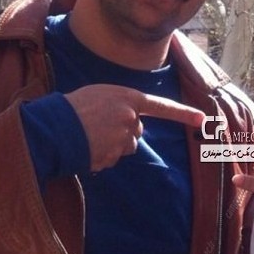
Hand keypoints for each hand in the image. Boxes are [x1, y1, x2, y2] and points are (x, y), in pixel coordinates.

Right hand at [65, 84, 204, 171]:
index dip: (183, 113)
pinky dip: (101, 156)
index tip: (203, 119)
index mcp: (128, 98)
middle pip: (137, 131)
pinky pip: (112, 159)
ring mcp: (121, 138)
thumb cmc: (73, 106)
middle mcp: (129, 118)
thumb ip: (122, 105)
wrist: (51, 126)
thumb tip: (132, 123)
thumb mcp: (101, 94)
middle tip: (99, 126)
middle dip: (123, 132)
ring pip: (126, 147)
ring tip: (89, 136)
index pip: (162, 107)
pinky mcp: (111, 156)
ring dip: (112, 145)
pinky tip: (86, 147)